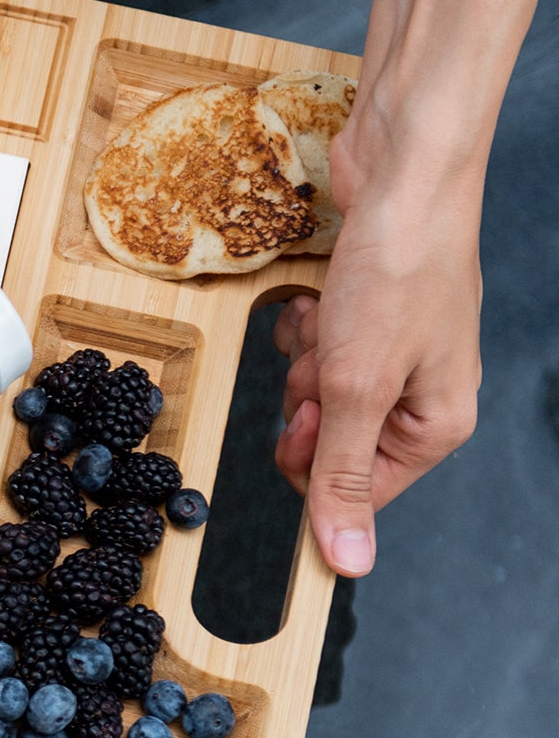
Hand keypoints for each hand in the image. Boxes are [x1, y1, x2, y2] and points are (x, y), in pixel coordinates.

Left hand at [273, 107, 482, 576]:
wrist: (405, 173)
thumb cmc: (396, 271)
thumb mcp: (357, 387)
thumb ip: (343, 478)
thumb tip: (347, 564)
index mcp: (433, 426)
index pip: (355, 492)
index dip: (313, 461)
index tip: (305, 416)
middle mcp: (419, 395)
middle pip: (327, 439)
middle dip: (307, 401)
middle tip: (323, 360)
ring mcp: (392, 352)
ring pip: (314, 389)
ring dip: (304, 357)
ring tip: (329, 318)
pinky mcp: (364, 314)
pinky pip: (315, 345)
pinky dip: (306, 322)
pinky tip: (321, 295)